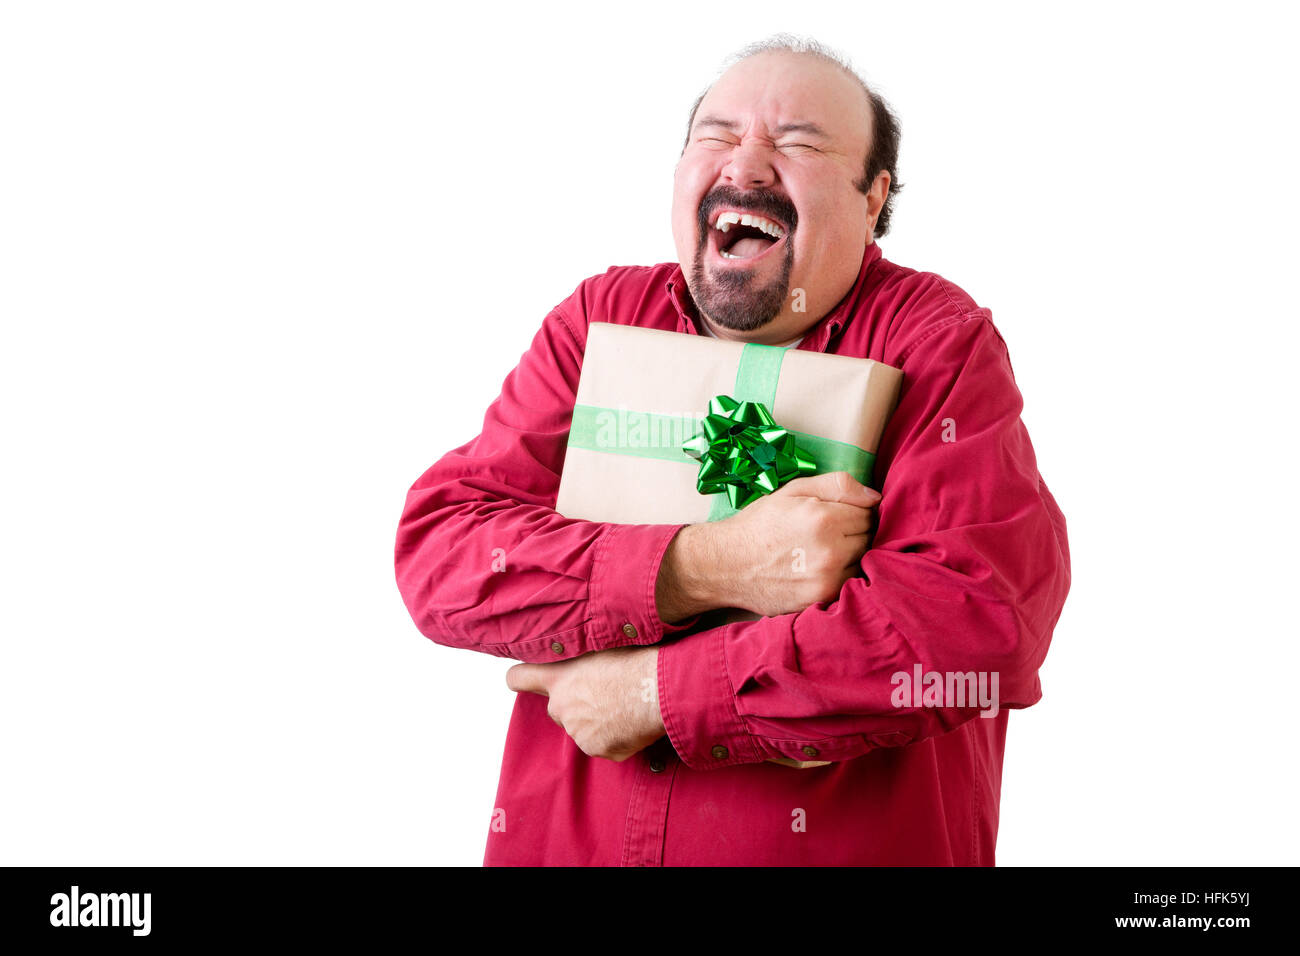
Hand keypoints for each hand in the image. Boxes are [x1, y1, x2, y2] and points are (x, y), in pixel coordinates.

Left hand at [505, 647, 663, 760]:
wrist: (657, 690)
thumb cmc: (634, 661)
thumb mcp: (601, 647)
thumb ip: (582, 657)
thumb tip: (585, 652)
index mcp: (559, 677)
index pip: (520, 677)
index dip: (520, 678)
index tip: (518, 680)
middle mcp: (562, 706)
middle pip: (557, 708)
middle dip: (573, 704)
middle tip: (602, 693)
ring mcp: (578, 732)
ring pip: (582, 728)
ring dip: (596, 721)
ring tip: (624, 705)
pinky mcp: (597, 749)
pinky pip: (602, 744)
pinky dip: (614, 737)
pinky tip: (631, 722)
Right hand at [656, 471, 880, 619]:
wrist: (726, 564)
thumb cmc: (759, 524)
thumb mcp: (793, 491)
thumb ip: (836, 485)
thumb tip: (874, 497)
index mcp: (824, 518)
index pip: (867, 513)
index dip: (853, 512)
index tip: (838, 515)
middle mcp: (830, 551)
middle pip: (868, 538)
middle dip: (854, 533)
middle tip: (828, 533)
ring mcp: (827, 579)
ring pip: (862, 562)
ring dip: (850, 556)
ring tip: (823, 552)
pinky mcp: (821, 599)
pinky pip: (849, 583)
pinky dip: (840, 575)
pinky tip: (819, 569)